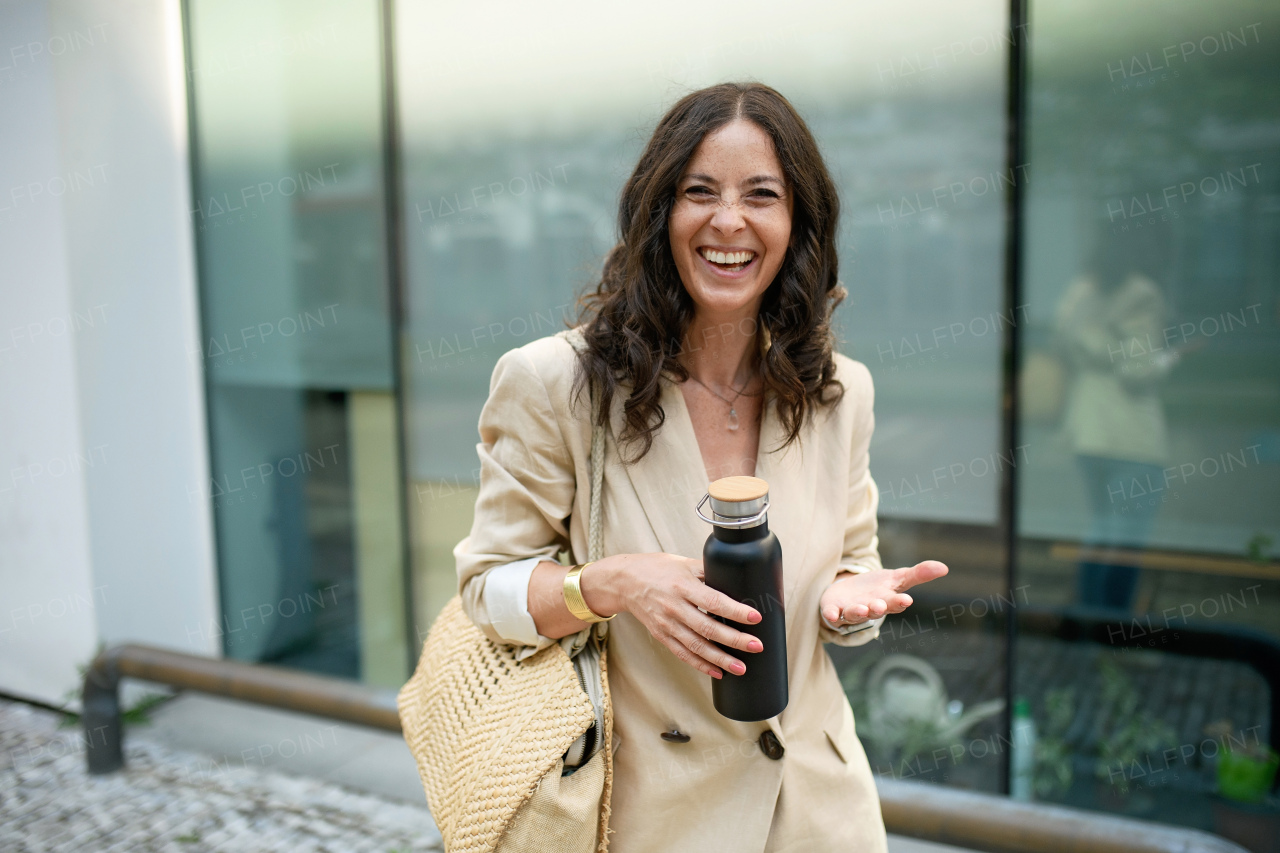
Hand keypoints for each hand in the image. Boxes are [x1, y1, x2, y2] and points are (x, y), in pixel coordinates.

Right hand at [583, 553, 764, 678]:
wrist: (624, 582)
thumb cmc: (658, 569)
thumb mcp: (683, 563)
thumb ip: (708, 570)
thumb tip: (737, 577)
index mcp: (682, 585)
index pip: (712, 600)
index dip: (734, 611)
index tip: (755, 617)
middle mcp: (674, 607)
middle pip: (707, 627)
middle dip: (734, 640)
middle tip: (756, 646)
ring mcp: (666, 624)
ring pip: (696, 646)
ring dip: (720, 659)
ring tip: (741, 667)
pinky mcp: (661, 636)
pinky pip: (683, 654)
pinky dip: (701, 665)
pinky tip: (718, 672)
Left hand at [819, 560, 948, 627]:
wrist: (848, 594)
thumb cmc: (876, 589)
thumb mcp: (896, 578)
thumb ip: (919, 574)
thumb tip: (945, 567)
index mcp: (886, 600)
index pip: (895, 602)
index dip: (899, 602)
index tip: (906, 600)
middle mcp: (869, 608)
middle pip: (874, 610)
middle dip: (878, 608)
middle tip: (881, 605)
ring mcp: (850, 610)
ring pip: (854, 614)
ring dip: (858, 613)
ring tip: (862, 609)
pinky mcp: (833, 609)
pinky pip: (832, 615)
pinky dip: (832, 616)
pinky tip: (832, 614)